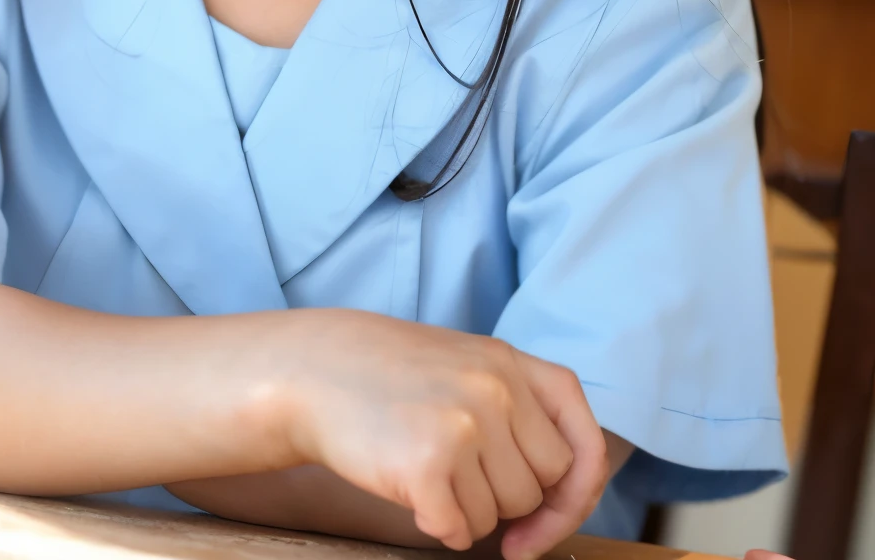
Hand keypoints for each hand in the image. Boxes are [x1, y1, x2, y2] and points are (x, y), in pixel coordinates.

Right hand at [277, 310, 608, 556]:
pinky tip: (411, 489)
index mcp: (511, 362)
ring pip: (502, 516)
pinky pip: (462, 533)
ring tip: (428, 466)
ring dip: (469, 511)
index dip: (577, 493)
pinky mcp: (428, 465)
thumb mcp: (468, 365)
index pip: (583, 444)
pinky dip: (440, 525)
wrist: (312, 370)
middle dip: (509, 501)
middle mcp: (495, 390)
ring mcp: (463, 426)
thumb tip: (572, 492)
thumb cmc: (393, 377)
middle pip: (542, 489)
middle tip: (461, 476)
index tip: (550, 521)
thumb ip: (521, 408)